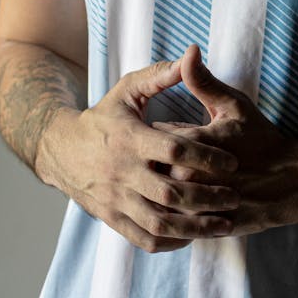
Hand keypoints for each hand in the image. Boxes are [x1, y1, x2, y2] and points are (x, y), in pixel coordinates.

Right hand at [36, 57, 239, 252]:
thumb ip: (160, 76)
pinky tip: (193, 236)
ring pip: (160, 222)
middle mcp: (122, 172)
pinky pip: (144, 238)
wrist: (61, 151)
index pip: (174, 150)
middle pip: (171, 192)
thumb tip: (191, 55)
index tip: (232, 162)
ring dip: (195, 227)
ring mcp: (116, 200)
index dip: (206, 157)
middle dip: (208, 197)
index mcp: (130, 138)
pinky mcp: (112, 219)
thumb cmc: (104, 117)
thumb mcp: (127, 90)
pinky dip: (171, 242)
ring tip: (224, 224)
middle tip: (235, 197)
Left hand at [154, 46, 297, 235]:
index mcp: (194, 144)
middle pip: (154, 170)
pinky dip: (175, 212)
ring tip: (168, 178)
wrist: (290, 181)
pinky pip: (178, 222)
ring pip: (163, 199)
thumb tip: (188, 52)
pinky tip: (180, 202)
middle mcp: (193, 176)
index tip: (160, 132)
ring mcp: (199, 205)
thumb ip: (204, 81)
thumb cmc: (261, 138)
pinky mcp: (206, 226)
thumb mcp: (234, 105)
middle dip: (153, 162)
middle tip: (154, 156)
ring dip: (161, 189)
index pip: (156, 138)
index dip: (156, 134)